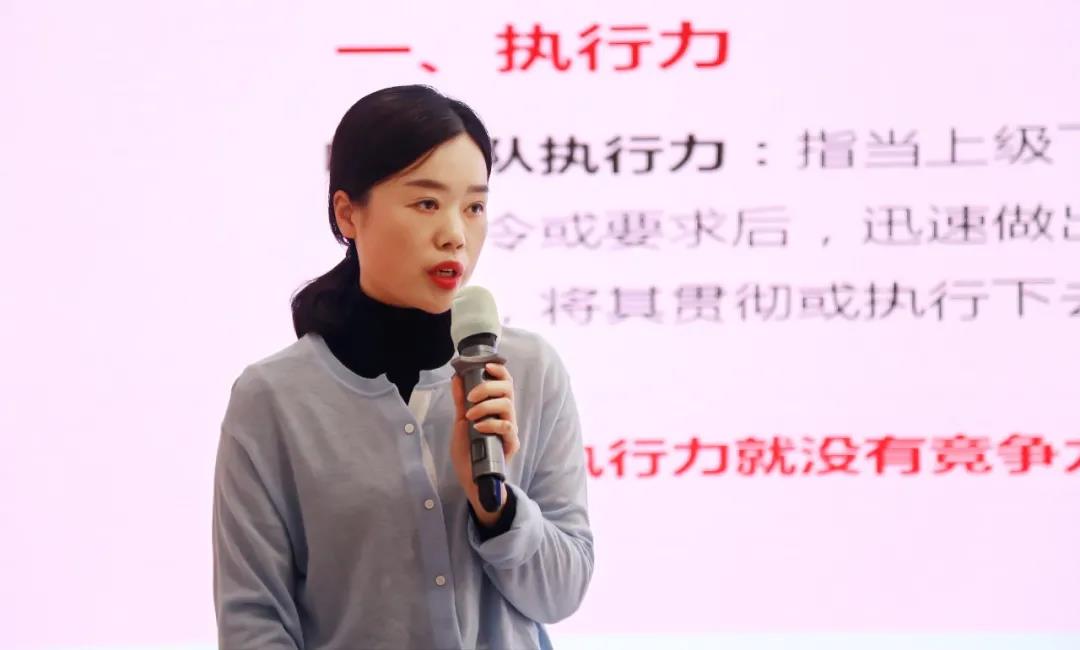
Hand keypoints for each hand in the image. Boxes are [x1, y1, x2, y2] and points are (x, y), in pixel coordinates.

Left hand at [450, 363, 519, 524]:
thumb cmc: (468, 451)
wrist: (471, 480)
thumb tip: (456, 377)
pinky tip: (479, 427)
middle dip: (488, 386)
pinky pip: (507, 427)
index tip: (486, 366)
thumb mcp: (461, 422)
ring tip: (471, 415)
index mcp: (496, 408)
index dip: (499, 371)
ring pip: (507, 406)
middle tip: (471, 395)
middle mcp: (506, 416)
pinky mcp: (510, 445)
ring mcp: (510, 430)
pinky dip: (492, 423)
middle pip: (508, 390)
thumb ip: (460, 401)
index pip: (505, 383)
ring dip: (487, 405)